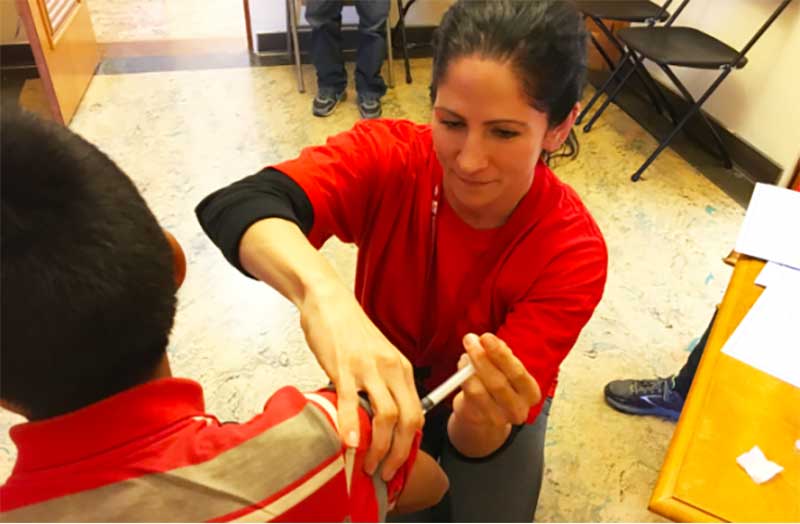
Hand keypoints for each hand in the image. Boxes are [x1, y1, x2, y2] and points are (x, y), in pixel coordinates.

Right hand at [300, 282, 422, 480]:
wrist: (329, 300)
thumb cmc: (348, 331)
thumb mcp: (375, 358)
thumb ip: (380, 385)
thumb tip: (376, 420)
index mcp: (401, 369)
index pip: (417, 413)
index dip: (411, 443)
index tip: (400, 462)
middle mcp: (391, 368)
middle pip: (408, 419)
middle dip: (400, 452)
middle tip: (387, 472)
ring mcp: (368, 367)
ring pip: (387, 414)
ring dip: (380, 446)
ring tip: (368, 464)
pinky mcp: (344, 365)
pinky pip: (352, 400)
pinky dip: (352, 425)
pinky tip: (348, 443)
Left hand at [448, 332, 540, 455]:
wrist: (486, 415)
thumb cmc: (499, 385)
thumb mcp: (506, 369)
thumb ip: (502, 355)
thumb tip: (490, 342)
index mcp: (531, 393)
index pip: (518, 372)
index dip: (500, 354)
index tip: (486, 337)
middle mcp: (518, 408)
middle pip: (498, 382)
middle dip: (481, 357)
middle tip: (470, 339)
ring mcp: (498, 418)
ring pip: (480, 390)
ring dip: (469, 367)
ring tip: (466, 354)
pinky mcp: (479, 419)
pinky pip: (468, 396)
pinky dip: (463, 377)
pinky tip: (462, 366)